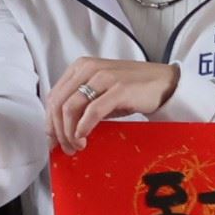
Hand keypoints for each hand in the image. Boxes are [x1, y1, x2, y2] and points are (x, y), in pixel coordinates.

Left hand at [43, 57, 179, 153]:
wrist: (164, 83)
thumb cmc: (132, 90)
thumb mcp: (101, 92)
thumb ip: (81, 104)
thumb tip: (61, 130)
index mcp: (80, 67)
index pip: (54, 96)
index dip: (50, 121)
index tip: (53, 140)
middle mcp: (88, 68)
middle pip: (59, 103)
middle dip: (58, 130)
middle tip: (65, 148)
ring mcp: (103, 77)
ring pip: (71, 107)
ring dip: (69, 132)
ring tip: (77, 146)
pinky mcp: (119, 88)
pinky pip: (92, 110)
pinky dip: (83, 126)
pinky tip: (84, 137)